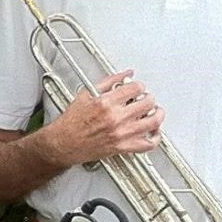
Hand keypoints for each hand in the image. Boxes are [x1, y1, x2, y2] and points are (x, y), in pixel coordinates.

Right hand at [43, 70, 164, 166]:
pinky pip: (148, 144)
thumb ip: (108, 81)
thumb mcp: (87, 94)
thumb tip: (125, 74)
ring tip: (155, 112)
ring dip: (157, 114)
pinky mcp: (123, 147)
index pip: (136, 88)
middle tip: (145, 99)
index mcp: (107, 103)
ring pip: (153, 122)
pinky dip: (155, 138)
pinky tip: (153, 131)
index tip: (137, 88)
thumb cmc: (72, 122)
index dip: (139, 86)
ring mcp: (121, 134)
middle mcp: (116, 118)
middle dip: (149, 98)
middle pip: (148, 103)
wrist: (63, 143)